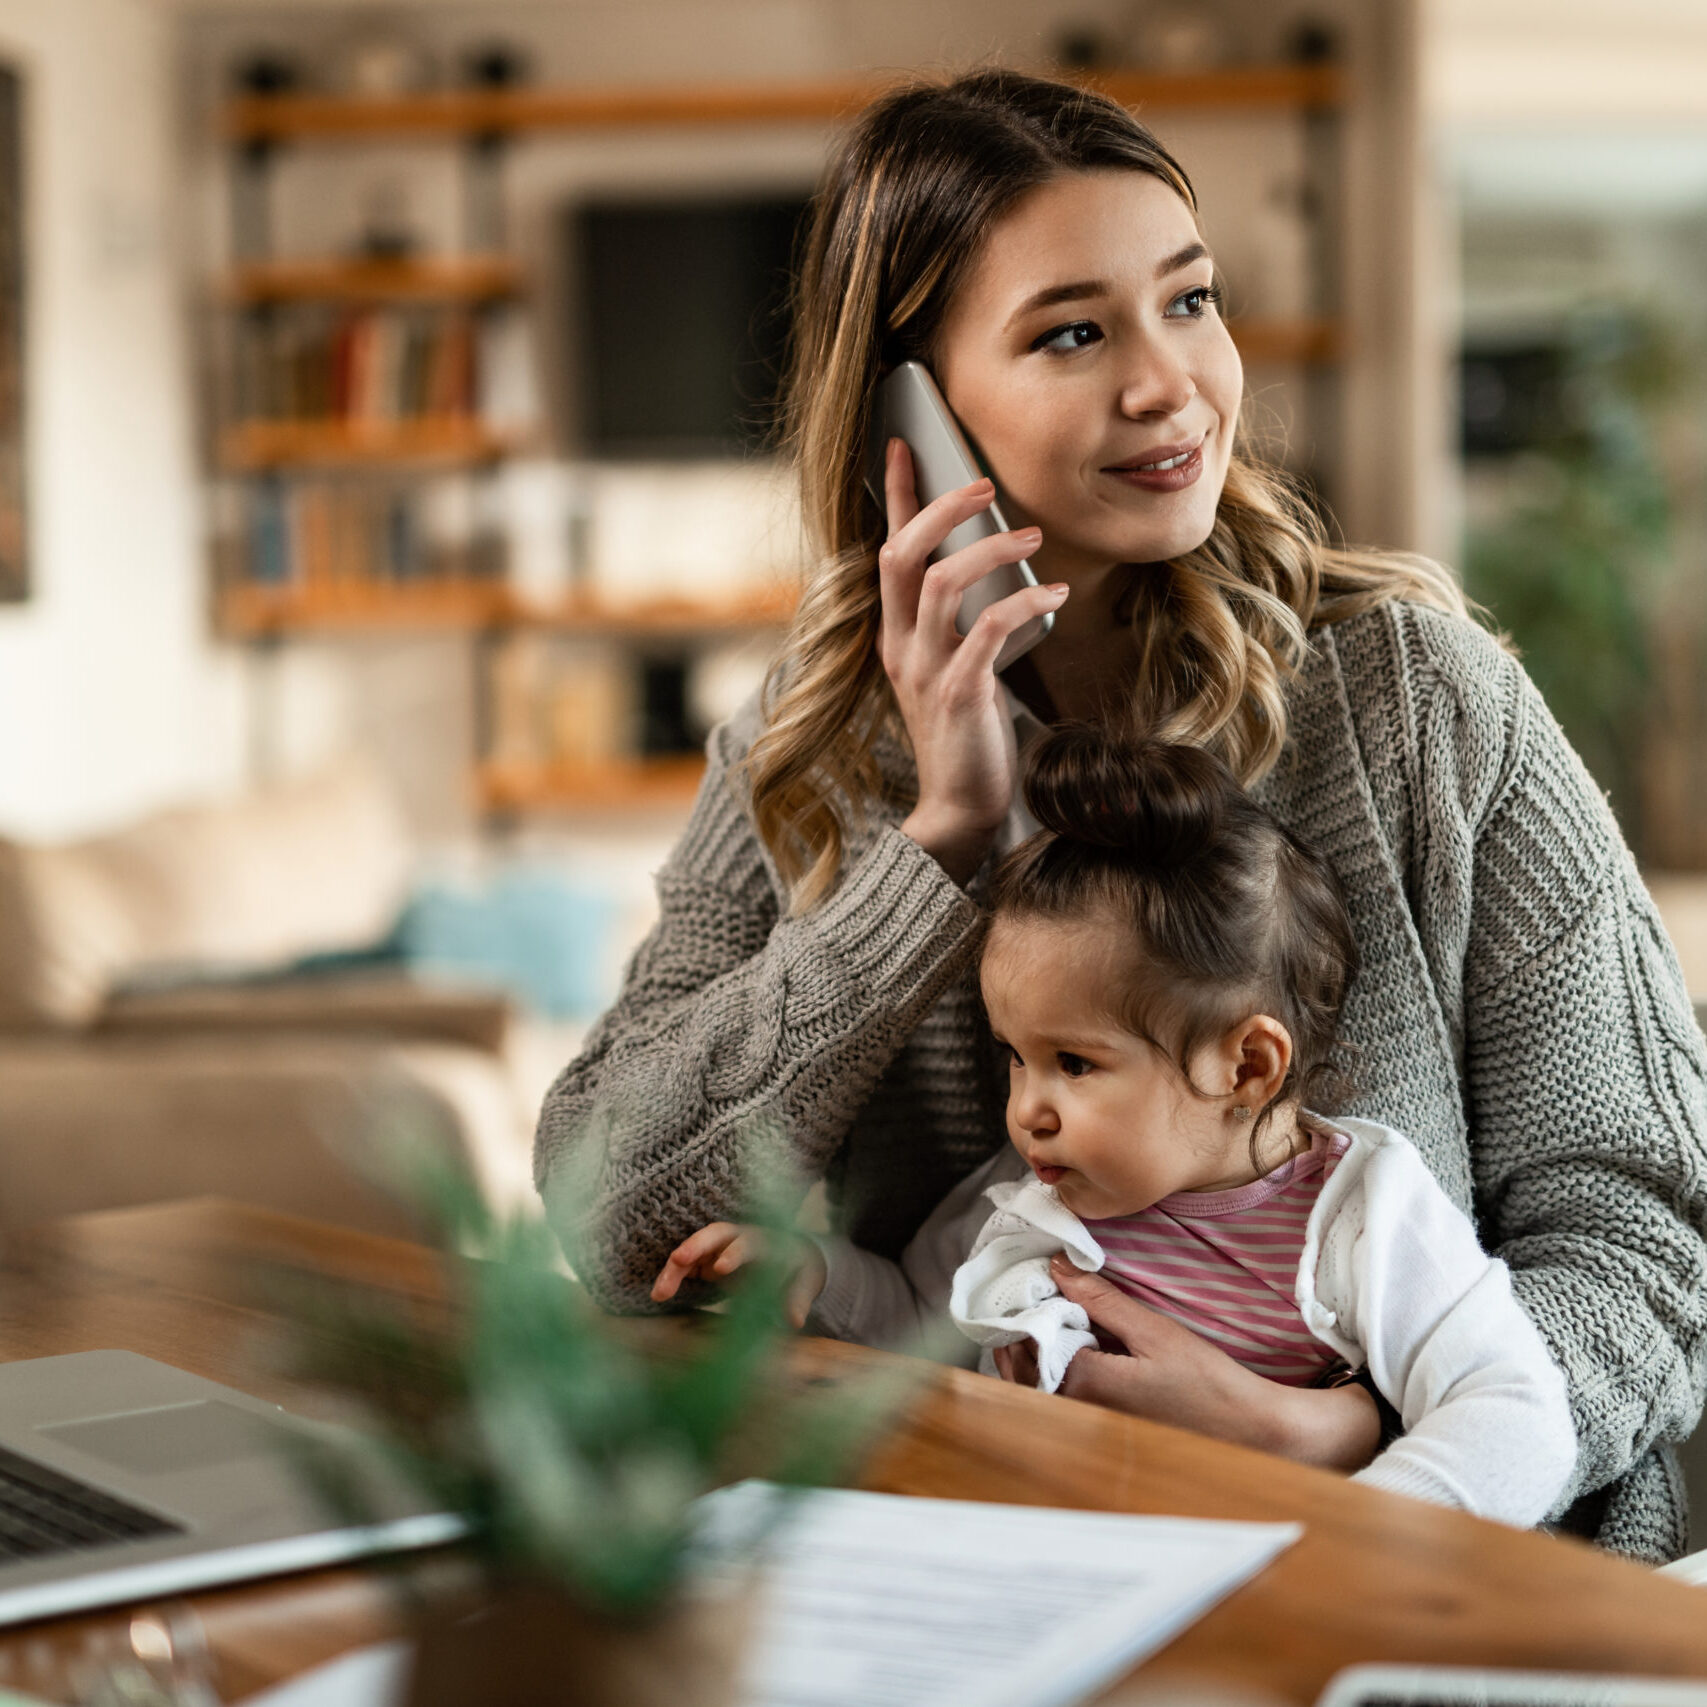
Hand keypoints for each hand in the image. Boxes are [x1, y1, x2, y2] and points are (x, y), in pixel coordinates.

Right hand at [650, 1222, 827, 1329]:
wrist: (791, 1256)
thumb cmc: (799, 1267)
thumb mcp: (805, 1281)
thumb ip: (799, 1299)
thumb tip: (796, 1321)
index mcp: (763, 1242)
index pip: (747, 1243)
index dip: (734, 1254)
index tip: (720, 1268)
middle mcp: (737, 1238)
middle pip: (713, 1235)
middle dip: (695, 1246)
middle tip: (678, 1260)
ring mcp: (719, 1247)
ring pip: (693, 1250)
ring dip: (675, 1268)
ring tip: (659, 1293)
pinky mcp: (706, 1260)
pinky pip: (686, 1265)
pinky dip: (672, 1277)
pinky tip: (659, 1295)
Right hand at [878, 439, 1068, 885]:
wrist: (960, 809)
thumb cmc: (968, 738)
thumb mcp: (956, 671)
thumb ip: (964, 625)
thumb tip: (999, 573)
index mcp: (897, 637)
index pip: (886, 552)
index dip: (894, 497)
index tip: (904, 446)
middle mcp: (901, 647)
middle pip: (901, 556)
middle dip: (939, 509)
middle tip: (983, 484)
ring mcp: (924, 671)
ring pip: (940, 584)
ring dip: (989, 550)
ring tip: (1032, 537)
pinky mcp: (958, 694)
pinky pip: (984, 631)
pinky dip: (1022, 603)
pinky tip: (1054, 594)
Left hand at [1015, 1256, 1380, 1472]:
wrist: (1246, 1431)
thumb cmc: (1206, 1382)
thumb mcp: (1153, 1331)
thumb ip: (1102, 1301)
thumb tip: (1057, 1268)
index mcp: (1083, 1385)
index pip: (1029, 1337)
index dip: (1026, 1304)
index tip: (1033, 1277)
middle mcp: (1075, 1412)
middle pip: (1021, 1366)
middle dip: (1020, 1328)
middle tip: (1037, 1292)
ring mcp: (1085, 1425)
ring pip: (1033, 1384)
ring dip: (1033, 1349)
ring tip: (1054, 1313)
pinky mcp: (1098, 1428)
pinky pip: (1056, 1395)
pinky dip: (1051, 1367)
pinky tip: (1073, 1343)